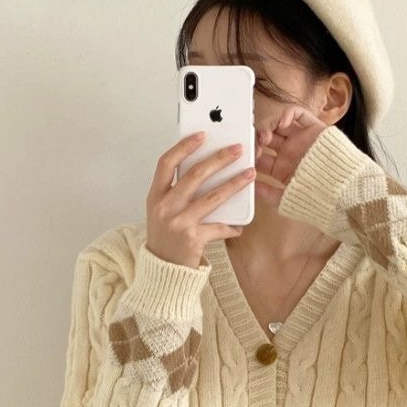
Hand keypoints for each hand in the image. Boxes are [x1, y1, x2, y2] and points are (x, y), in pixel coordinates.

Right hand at [145, 133, 253, 267]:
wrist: (162, 271)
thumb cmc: (165, 238)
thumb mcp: (163, 211)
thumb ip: (176, 192)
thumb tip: (206, 169)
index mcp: (156, 196)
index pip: (166, 163)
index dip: (184, 147)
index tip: (202, 135)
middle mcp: (165, 207)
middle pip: (194, 175)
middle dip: (219, 159)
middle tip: (236, 150)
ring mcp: (178, 223)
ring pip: (212, 197)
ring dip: (234, 184)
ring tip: (250, 174)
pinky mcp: (193, 239)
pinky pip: (219, 227)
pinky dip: (231, 226)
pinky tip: (240, 225)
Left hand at [254, 105, 328, 205]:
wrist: (343, 191)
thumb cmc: (318, 199)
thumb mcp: (288, 200)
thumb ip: (268, 194)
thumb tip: (250, 185)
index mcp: (283, 169)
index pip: (261, 157)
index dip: (251, 155)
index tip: (246, 157)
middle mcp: (290, 153)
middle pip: (268, 138)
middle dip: (258, 139)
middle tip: (256, 145)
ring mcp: (301, 139)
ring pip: (279, 124)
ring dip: (269, 126)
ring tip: (267, 137)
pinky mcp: (314, 129)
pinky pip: (298, 114)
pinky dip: (287, 113)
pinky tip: (282, 124)